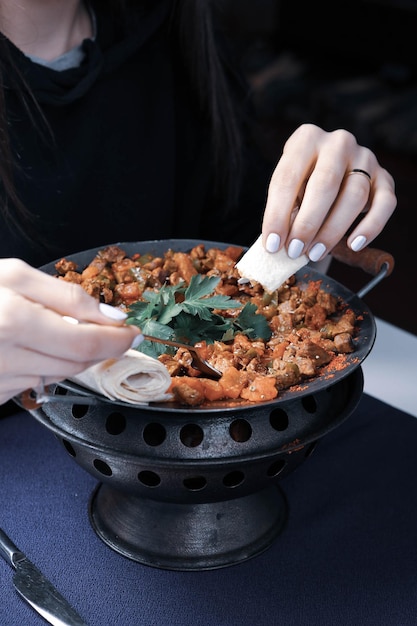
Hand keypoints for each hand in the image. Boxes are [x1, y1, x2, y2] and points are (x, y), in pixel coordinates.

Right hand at [0, 259, 141, 403]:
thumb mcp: (11, 276)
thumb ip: (65, 296)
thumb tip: (111, 316)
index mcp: (15, 322)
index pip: (88, 343)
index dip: (118, 340)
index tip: (134, 332)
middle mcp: (8, 358)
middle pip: (78, 363)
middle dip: (99, 347)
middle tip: (107, 330)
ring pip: (59, 374)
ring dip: (70, 355)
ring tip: (53, 330)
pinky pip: (35, 383)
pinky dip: (44, 366)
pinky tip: (28, 346)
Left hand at [261, 124, 396, 260]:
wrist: (336, 173)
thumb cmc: (303, 185)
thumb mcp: (289, 188)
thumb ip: (285, 211)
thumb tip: (277, 245)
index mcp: (306, 139)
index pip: (287, 177)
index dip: (277, 214)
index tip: (271, 244)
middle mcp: (338, 142)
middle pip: (325, 184)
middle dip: (307, 223)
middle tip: (294, 250)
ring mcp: (365, 158)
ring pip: (355, 195)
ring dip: (333, 230)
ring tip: (315, 253)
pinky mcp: (385, 177)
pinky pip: (385, 203)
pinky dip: (371, 226)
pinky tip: (354, 245)